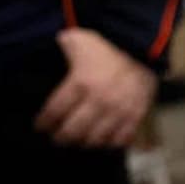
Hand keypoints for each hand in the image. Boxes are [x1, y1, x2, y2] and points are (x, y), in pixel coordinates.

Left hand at [34, 28, 157, 147]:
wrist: (144, 51)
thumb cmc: (108, 47)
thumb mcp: (78, 40)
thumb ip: (59, 47)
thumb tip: (41, 51)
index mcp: (81, 82)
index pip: (54, 112)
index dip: (44, 123)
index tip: (40, 126)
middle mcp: (100, 100)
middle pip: (73, 131)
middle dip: (61, 137)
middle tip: (57, 138)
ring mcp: (119, 111)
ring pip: (95, 139)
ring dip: (84, 142)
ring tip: (78, 140)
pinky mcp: (135, 116)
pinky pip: (119, 140)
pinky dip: (109, 143)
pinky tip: (102, 139)